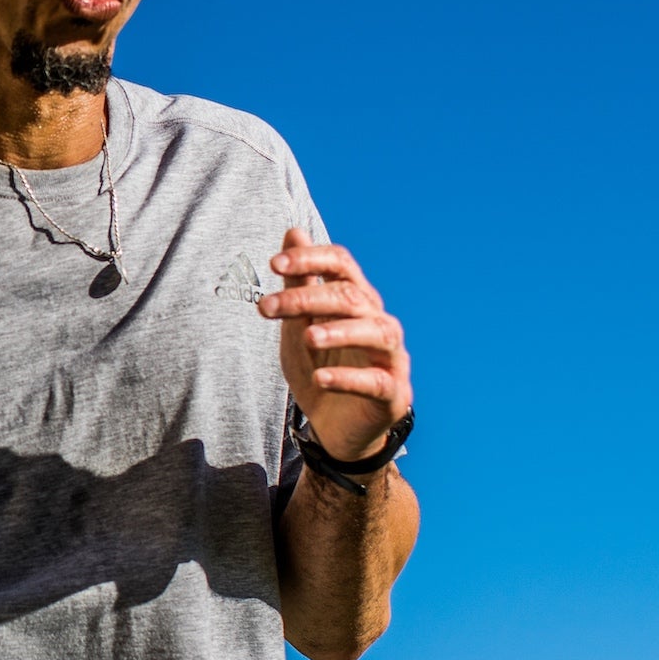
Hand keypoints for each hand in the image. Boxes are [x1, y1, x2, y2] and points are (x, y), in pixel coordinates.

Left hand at [256, 225, 411, 461]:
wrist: (336, 428)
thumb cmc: (321, 367)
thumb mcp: (301, 324)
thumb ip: (300, 282)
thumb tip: (293, 230)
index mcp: (357, 301)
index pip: (342, 264)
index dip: (311, 258)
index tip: (273, 263)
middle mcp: (378, 322)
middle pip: (351, 297)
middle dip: (307, 298)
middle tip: (266, 307)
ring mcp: (390, 357)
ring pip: (376, 332)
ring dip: (340, 331)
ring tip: (307, 337)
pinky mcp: (392, 393)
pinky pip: (376, 381)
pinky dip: (348, 378)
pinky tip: (321, 380)